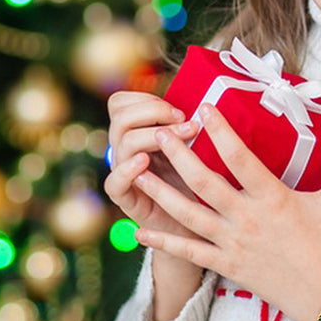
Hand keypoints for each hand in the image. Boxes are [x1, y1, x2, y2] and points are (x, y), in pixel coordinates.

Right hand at [104, 91, 198, 236]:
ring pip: (123, 143)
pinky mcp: (126, 198)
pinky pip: (114, 182)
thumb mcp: (195, 145)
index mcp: (137, 131)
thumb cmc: (197, 178)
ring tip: (184, 136)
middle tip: (183, 119)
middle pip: (121, 117)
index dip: (145, 99)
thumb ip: (189, 124)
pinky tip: (144, 161)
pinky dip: (127, 169)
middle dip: (154, 111)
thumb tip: (207, 102)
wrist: (195, 221)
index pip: (120, 103)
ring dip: (153, 134)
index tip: (178, 108)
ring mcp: (123, 172)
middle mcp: (126, 149)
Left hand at [132, 103, 320, 320]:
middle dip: (180, 156)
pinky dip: (163, 241)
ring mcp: (233, 243)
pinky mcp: (226, 265)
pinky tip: (140, 230)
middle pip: (205, 183)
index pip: (241, 159)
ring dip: (162, 193)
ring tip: (139, 172)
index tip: (206, 109)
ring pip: (188, 215)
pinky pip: (189, 251)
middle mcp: (247, 218)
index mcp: (273, 198)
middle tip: (161, 133)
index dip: (222, 132)